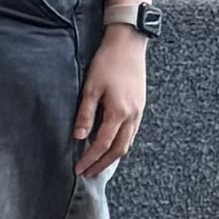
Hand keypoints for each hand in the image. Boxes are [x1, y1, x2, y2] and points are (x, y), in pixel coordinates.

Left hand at [73, 25, 146, 177]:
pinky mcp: (140, 107)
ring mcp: (139, 113)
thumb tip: (78, 136)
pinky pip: (132, 133)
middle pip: (118, 150)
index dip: (90, 159)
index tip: (78, 169)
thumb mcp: (91, 87)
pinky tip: (111, 145)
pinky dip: (121, 144)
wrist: (128, 44)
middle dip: (102, 164)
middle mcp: (132, 117)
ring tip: (98, 164)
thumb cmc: (107, 62)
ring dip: (113, 157)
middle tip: (87, 174)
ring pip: (127, 143)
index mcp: (119, 113)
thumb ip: (85, 114)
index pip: (102, 144)